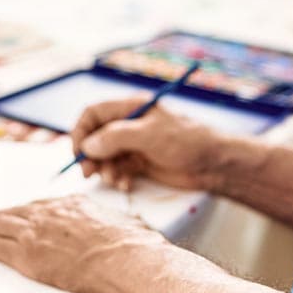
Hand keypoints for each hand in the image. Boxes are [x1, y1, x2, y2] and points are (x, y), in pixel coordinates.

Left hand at [0, 194, 164, 292]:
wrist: (124, 258)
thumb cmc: (133, 245)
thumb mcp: (127, 223)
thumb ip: (120, 224)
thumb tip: (135, 228)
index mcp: (74, 204)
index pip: (43, 206)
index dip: (28, 210)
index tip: (19, 211)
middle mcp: (51, 214)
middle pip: (18, 212)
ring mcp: (37, 233)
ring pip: (1, 226)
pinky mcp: (27, 255)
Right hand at [70, 97, 227, 191]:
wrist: (214, 164)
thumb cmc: (186, 140)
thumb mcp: (149, 134)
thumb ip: (115, 138)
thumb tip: (87, 146)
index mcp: (130, 108)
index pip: (93, 114)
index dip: (81, 132)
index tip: (79, 152)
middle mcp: (129, 125)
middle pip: (96, 137)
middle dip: (90, 156)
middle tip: (89, 173)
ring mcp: (135, 145)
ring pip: (105, 156)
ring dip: (104, 170)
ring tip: (114, 181)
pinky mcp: (141, 163)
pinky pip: (118, 170)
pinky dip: (118, 178)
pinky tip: (126, 185)